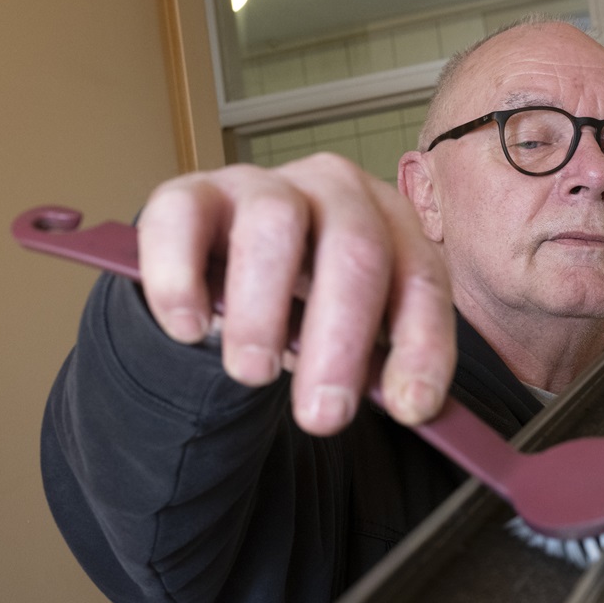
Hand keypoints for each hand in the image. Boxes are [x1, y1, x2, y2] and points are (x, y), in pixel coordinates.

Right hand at [136, 154, 454, 435]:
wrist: (220, 271)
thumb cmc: (302, 306)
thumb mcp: (351, 337)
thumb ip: (381, 369)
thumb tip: (413, 406)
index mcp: (388, 222)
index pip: (421, 275)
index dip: (422, 342)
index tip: (410, 408)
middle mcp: (333, 190)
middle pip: (356, 248)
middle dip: (342, 340)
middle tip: (322, 416)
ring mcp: (260, 186)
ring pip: (274, 225)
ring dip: (263, 311)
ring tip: (254, 373)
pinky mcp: (189, 194)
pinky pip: (181, 219)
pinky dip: (182, 279)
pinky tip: (190, 329)